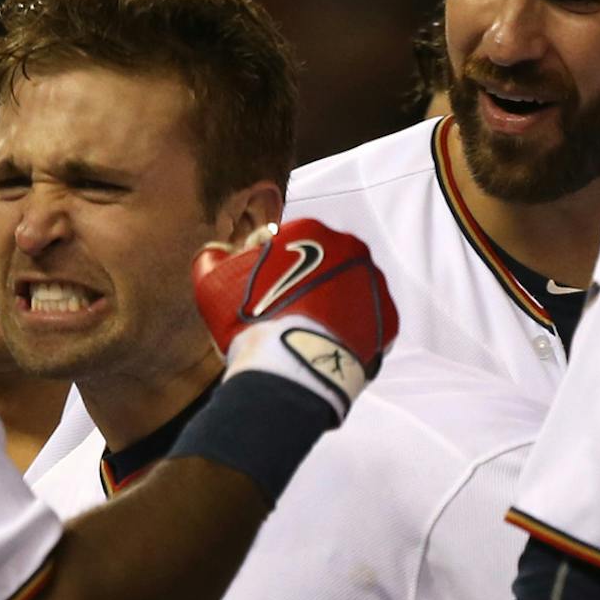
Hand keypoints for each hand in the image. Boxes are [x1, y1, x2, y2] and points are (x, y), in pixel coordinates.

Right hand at [192, 218, 398, 418]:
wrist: (291, 370)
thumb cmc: (249, 322)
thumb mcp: (212, 283)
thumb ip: (211, 257)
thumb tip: (218, 252)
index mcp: (312, 230)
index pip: (287, 243)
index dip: (268, 269)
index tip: (260, 294)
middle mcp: (351, 249)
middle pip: (321, 266)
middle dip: (303, 286)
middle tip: (282, 315)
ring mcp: (374, 285)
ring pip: (346, 291)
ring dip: (329, 306)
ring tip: (305, 333)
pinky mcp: (388, 319)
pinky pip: (365, 320)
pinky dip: (349, 330)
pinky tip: (326, 345)